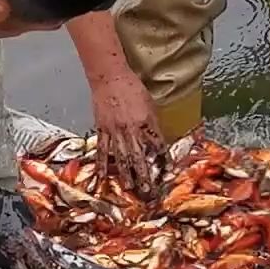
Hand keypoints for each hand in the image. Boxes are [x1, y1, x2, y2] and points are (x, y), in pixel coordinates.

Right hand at [89, 71, 163, 196]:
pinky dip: (103, 164)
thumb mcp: (150, 104)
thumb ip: (153, 123)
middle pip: (138, 156)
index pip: (157, 145)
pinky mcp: (102, 130)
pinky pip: (103, 150)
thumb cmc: (132, 88)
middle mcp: (130, 129)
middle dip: (144, 175)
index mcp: (145, 122)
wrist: (109, 78)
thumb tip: (157, 139)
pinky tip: (104, 177)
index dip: (163, 159)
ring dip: (126, 174)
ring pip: (121, 157)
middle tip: (148, 191)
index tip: (167, 171)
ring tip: (130, 189)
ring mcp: (114, 131)